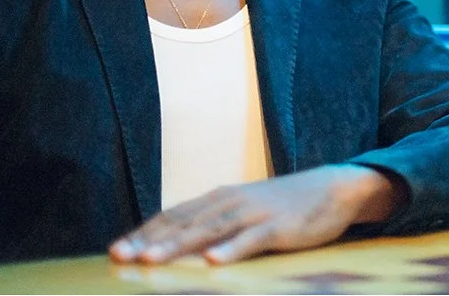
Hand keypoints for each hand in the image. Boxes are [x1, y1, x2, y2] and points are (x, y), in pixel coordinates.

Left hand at [108, 164, 406, 264]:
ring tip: (151, 260)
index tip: (115, 250)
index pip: (174, 215)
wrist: (333, 188)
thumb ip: (215, 222)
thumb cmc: (284, 204)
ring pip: (209, 230)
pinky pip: (251, 240)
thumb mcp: (245, 209)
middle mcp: (231, 202)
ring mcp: (255, 213)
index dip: (144, 232)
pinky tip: (213, 261)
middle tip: (119, 257)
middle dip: (149, 241)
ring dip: (178, 245)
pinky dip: (232, 250)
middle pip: (184, 223)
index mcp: (220, 198)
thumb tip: (179, 244)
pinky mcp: (279, 227)